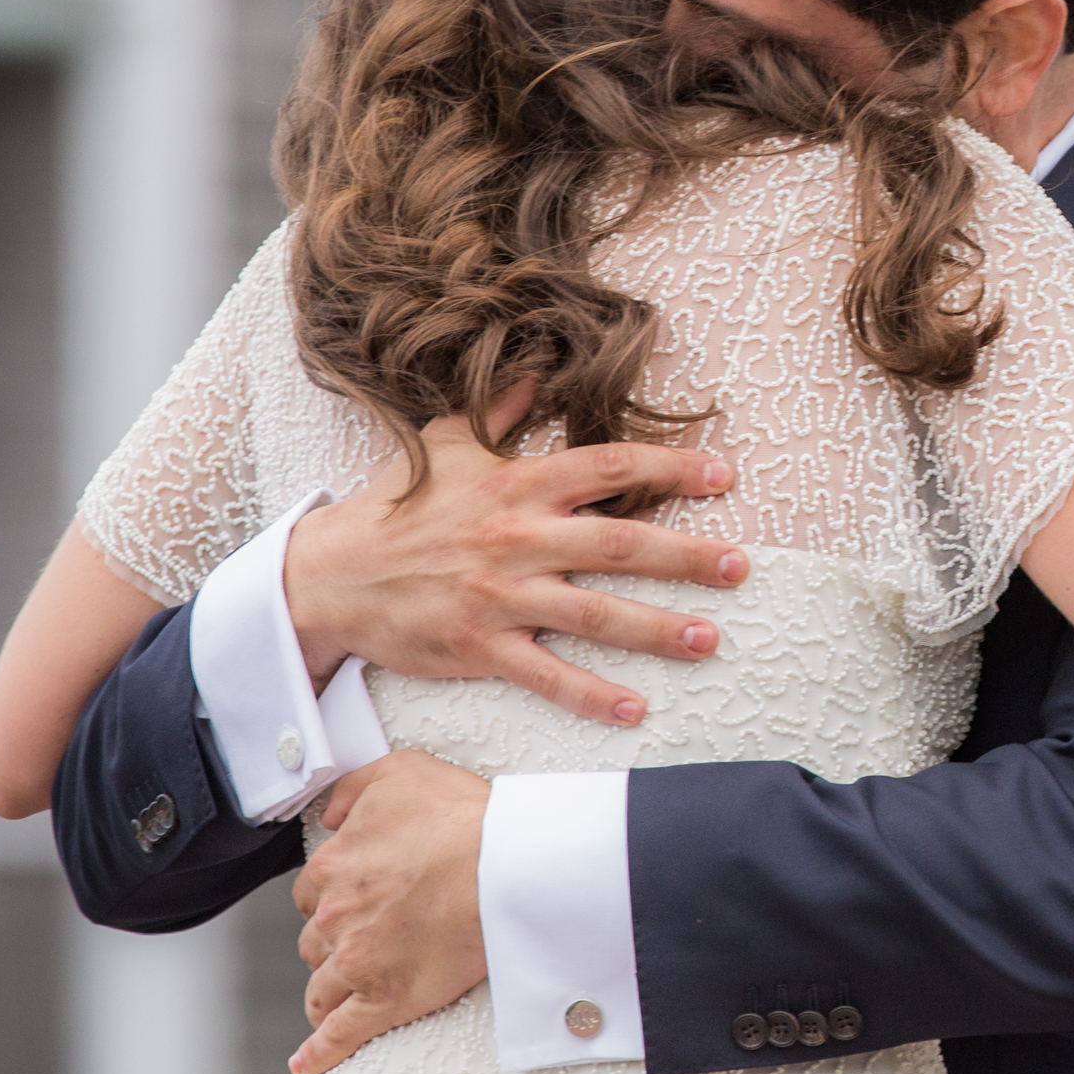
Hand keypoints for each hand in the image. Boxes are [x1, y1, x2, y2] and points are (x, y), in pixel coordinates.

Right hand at [286, 380, 746, 726]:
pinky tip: (635, 708)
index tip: (724, 474)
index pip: (608, 469)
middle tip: (741, 566)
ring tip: (711, 639)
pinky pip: (547, 675)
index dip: (670, 469)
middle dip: (687, 557)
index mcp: (518, 483)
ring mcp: (501, 596)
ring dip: (658, 630)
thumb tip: (544, 366)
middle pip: (620, 546)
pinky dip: (592, 694)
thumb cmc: (400, 504)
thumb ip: (505, 408)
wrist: (332, 573)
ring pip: (595, 615)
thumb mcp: (450, 442)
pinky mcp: (481, 646)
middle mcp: (518, 537)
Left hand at [289, 751, 489, 1073]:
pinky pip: (339, 1035)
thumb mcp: (399, 773)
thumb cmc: (461, 817)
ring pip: (322, 986)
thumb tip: (331, 814)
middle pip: (315, 939)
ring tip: (342, 996)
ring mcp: (357, 963)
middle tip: (362, 940)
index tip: (350, 902)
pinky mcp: (384, 1000)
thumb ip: (353, 789)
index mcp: (334, 867)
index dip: (331, 897)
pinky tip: (307, 1063)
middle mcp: (336, 916)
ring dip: (329, 990)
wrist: (503, 865)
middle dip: (332, 941)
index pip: (310, 891)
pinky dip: (319, 1053)